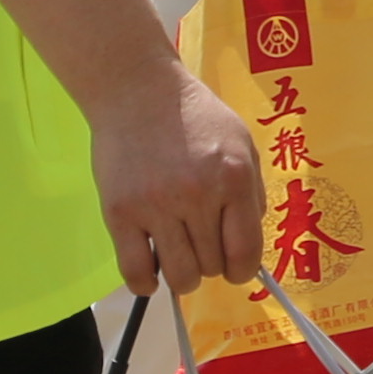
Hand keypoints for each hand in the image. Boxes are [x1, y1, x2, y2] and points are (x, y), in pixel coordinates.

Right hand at [86, 54, 268, 297]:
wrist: (137, 90)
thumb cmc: (195, 116)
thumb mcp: (241, 142)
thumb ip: (252, 191)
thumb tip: (250, 241)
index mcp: (233, 178)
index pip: (246, 252)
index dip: (243, 270)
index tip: (235, 268)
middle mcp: (197, 196)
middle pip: (212, 266)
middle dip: (212, 264)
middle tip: (202, 246)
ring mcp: (156, 207)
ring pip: (179, 275)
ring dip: (184, 276)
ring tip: (180, 257)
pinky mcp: (120, 214)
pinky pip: (135, 271)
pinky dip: (146, 283)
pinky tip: (151, 274)